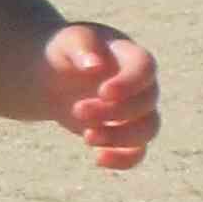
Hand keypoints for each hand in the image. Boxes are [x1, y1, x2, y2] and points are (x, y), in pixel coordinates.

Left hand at [43, 24, 159, 172]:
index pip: (145, 68)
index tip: (103, 92)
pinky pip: (138, 152)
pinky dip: (123, 160)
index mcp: (130, 55)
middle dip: (113, 111)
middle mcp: (141, 84)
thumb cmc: (65, 51)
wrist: (54, 74)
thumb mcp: (68, 41)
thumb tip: (95, 65)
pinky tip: (98, 159)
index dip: (130, 83)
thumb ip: (82, 47)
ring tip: (87, 137)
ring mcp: (137, 110)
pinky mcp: (126, 133)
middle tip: (77, 110)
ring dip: (120, 137)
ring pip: (148, 129)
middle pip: (146, 102)